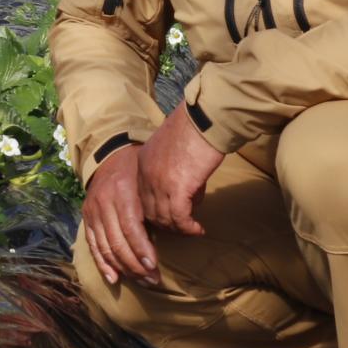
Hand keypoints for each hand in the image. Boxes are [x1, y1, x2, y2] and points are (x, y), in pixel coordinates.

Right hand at [82, 143, 157, 287]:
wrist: (111, 155)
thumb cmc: (139, 170)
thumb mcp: (151, 180)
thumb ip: (162, 203)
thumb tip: (186, 228)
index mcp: (122, 192)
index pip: (131, 228)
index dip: (142, 250)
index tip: (154, 267)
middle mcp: (104, 202)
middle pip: (118, 242)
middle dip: (135, 266)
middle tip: (153, 280)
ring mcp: (92, 211)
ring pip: (106, 248)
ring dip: (123, 269)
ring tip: (141, 281)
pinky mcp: (87, 217)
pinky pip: (93, 246)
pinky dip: (103, 264)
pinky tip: (114, 278)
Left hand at [137, 105, 221, 237]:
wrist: (204, 118)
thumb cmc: (196, 127)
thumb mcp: (174, 148)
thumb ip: (175, 168)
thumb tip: (190, 191)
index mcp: (143, 162)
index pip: (143, 196)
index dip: (158, 209)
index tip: (172, 216)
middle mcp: (146, 174)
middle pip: (150, 211)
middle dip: (167, 223)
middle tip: (184, 227)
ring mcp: (159, 183)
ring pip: (165, 218)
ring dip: (179, 228)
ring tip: (193, 229)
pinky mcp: (177, 189)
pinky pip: (180, 218)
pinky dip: (189, 227)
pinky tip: (198, 229)